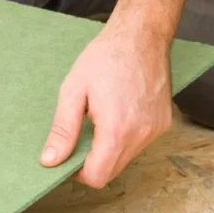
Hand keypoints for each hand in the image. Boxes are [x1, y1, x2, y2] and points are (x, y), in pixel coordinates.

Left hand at [40, 21, 172, 187]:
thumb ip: (62, 131)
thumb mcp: (72, 92)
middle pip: (111, 171)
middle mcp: (141, 135)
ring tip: (101, 119)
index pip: (97, 177)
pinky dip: (125, 138)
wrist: (140, 35)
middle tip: (82, 133)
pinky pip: (139, 144)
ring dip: (109, 149)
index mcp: (116, 130)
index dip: (78, 173)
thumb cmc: (105, 58)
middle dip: (93, 161)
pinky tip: (118, 113)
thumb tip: (50, 161)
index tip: (70, 156)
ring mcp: (156, 130)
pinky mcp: (163, 123)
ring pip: (126, 159)